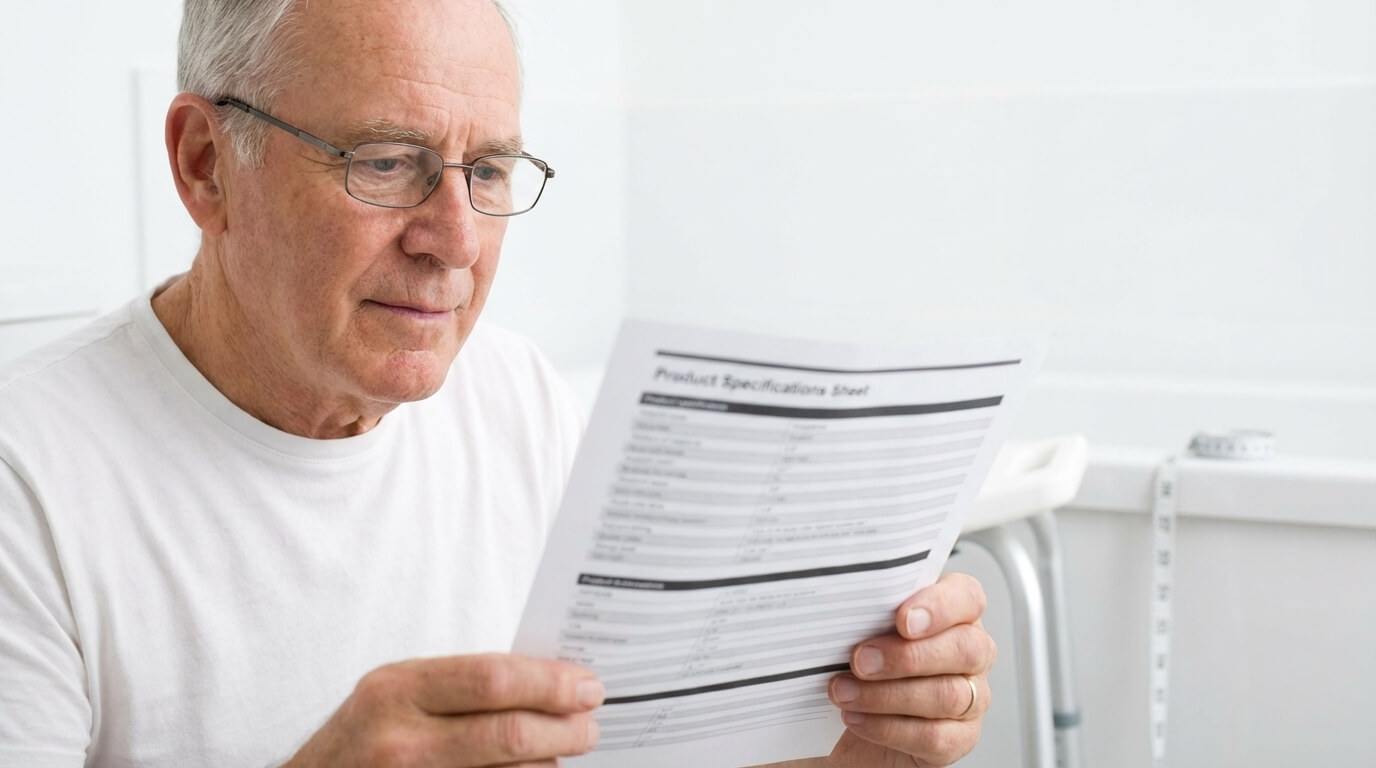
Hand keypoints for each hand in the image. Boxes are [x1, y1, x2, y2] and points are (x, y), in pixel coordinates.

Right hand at [283, 653, 603, 767]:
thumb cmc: (363, 738)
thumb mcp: (394, 694)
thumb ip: (458, 685)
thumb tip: (548, 682)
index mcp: (397, 689)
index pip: (494, 680)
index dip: (551, 683)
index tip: (587, 686)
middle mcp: (400, 741)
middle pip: (511, 734)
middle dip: (567, 728)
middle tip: (591, 724)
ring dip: (550, 764)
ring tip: (564, 751)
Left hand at [825, 572, 993, 767]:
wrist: (844, 722)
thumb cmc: (858, 664)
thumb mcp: (858, 630)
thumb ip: (867, 613)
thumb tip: (843, 605)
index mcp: (954, 614)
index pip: (968, 597)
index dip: (940, 606)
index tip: (902, 619)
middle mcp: (972, 654)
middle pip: (964, 649)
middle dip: (906, 656)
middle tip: (860, 660)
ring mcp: (972, 698)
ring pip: (948, 695)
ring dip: (887, 695)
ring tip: (844, 691)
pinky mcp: (959, 738)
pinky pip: (934, 736)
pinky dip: (889, 728)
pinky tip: (856, 717)